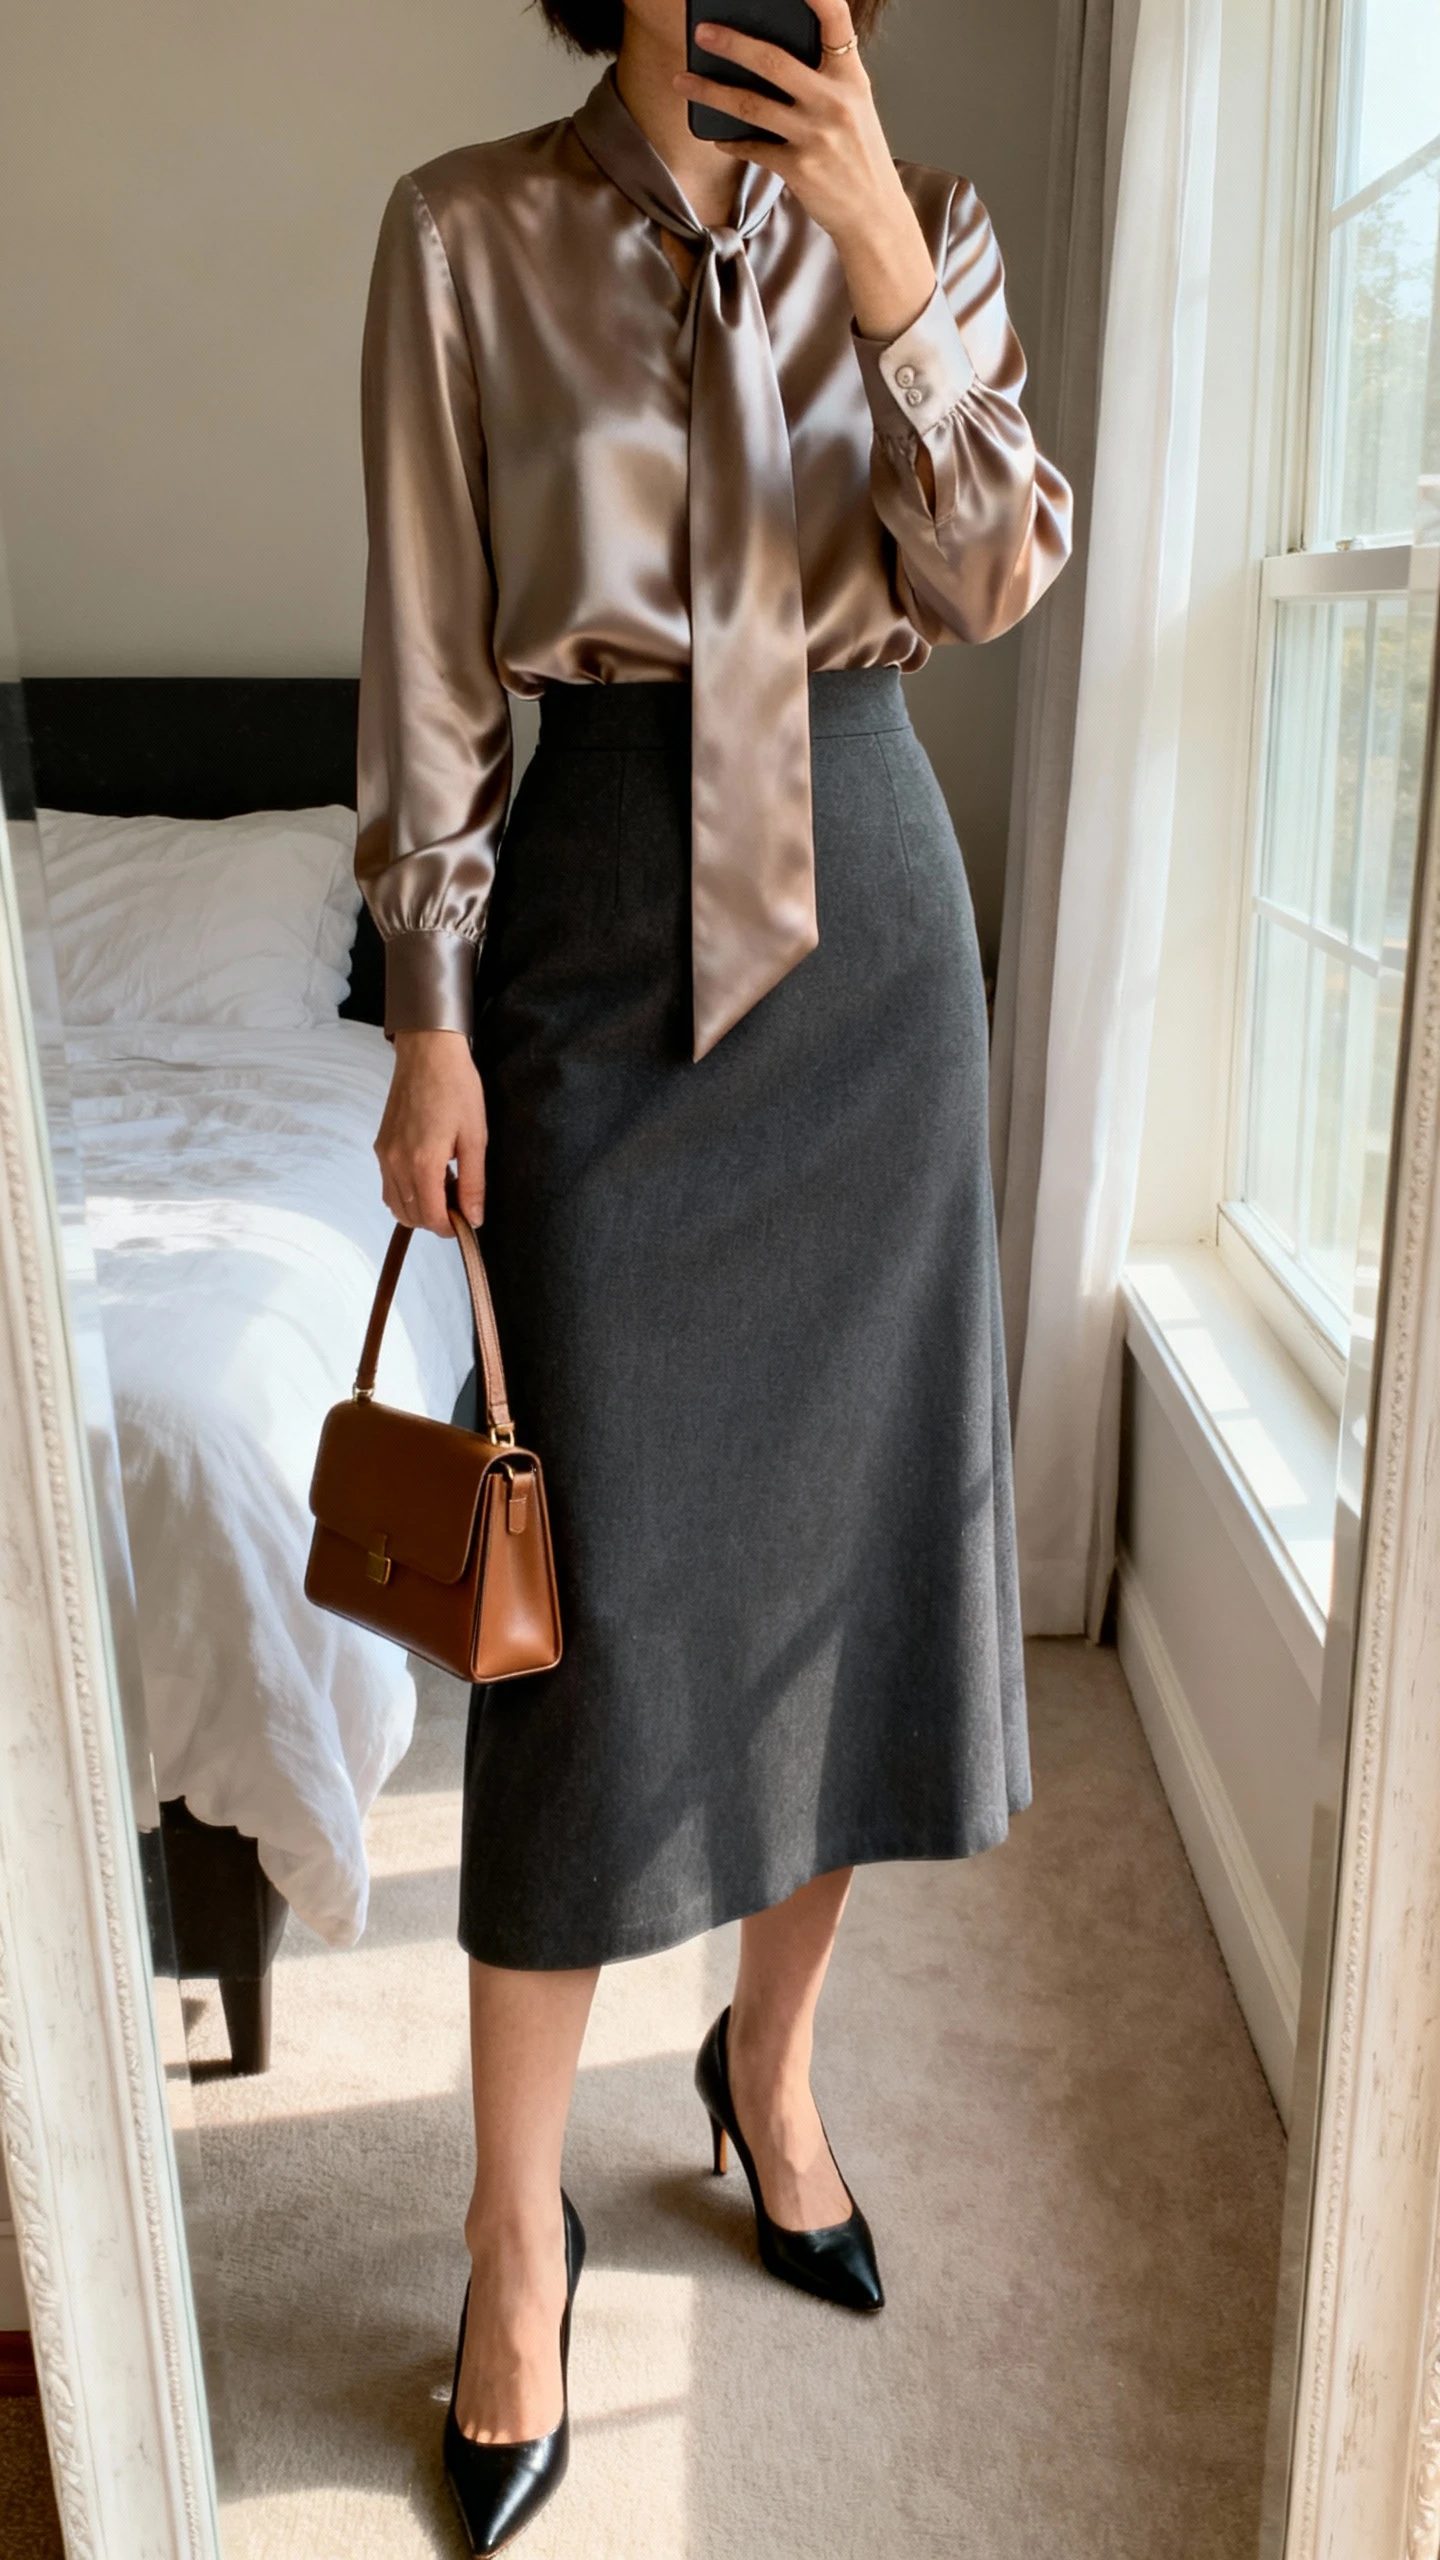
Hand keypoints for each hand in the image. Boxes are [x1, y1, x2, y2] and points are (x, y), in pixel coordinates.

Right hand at [374, 1029, 486, 1234]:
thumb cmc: (456, 1088)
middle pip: (411, 1216)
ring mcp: (384, 1155)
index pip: (431, 1218)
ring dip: (420, 1208)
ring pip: (396, 1205)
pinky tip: (428, 1174)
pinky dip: (406, 1193)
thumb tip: (473, 1219)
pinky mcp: (380, 1146)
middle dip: (436, 1220)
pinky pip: (388, 1186)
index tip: (467, 1221)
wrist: (428, 1052)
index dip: (450, 1228)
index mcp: (423, 1163)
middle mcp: (396, 1163)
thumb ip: (473, 1183)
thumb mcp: (476, 1137)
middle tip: (460, 1200)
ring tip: (445, 1185)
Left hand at [675, 0, 937, 341]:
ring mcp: (815, 135)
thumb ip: (823, 80)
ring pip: (750, 105)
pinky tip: (717, 135)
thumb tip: (767, 59)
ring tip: (683, 81)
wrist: (874, 216)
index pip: (837, 22)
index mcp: (852, 78)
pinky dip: (731, 141)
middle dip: (732, 43)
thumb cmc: (859, 159)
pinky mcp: (798, 168)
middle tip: (702, 33)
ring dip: (711, 92)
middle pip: (774, 61)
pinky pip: (752, 147)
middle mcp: (835, 102)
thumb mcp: (854, 109)